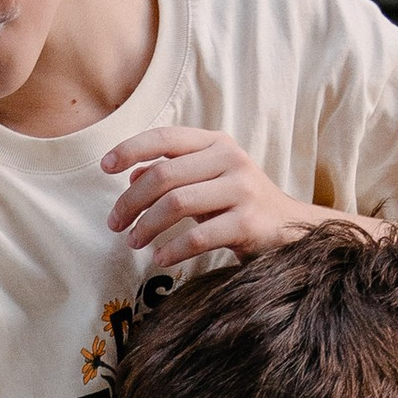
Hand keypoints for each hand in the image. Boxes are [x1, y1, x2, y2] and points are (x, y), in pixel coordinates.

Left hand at [103, 125, 345, 268]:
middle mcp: (230, 159)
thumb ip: (174, 174)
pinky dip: (172, 250)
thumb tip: (131, 173)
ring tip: (133, 242)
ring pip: (176, 203)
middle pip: (163, 174)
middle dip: (130, 201)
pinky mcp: (248, 223)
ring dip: (146, 226)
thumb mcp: (208, 182)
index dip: (130, 148)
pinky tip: (160, 260)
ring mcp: (241, 190)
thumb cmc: (241, 206)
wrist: (293, 231)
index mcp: (216, 144)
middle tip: (114, 224)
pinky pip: (197, 237)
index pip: (166, 137)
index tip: (104, 167)